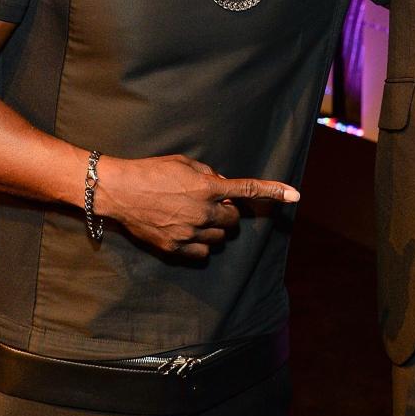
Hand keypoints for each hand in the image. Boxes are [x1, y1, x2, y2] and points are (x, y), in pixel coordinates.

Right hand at [95, 153, 298, 258]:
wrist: (119, 191)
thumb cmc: (151, 171)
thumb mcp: (184, 163)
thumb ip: (209, 174)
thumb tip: (223, 186)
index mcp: (207, 187)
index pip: (248, 189)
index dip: (274, 191)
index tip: (296, 194)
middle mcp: (202, 212)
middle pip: (234, 220)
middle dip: (228, 212)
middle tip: (210, 203)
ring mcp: (189, 232)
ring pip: (219, 238)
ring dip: (214, 228)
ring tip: (193, 216)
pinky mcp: (175, 248)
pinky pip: (203, 252)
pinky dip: (202, 244)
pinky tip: (188, 231)